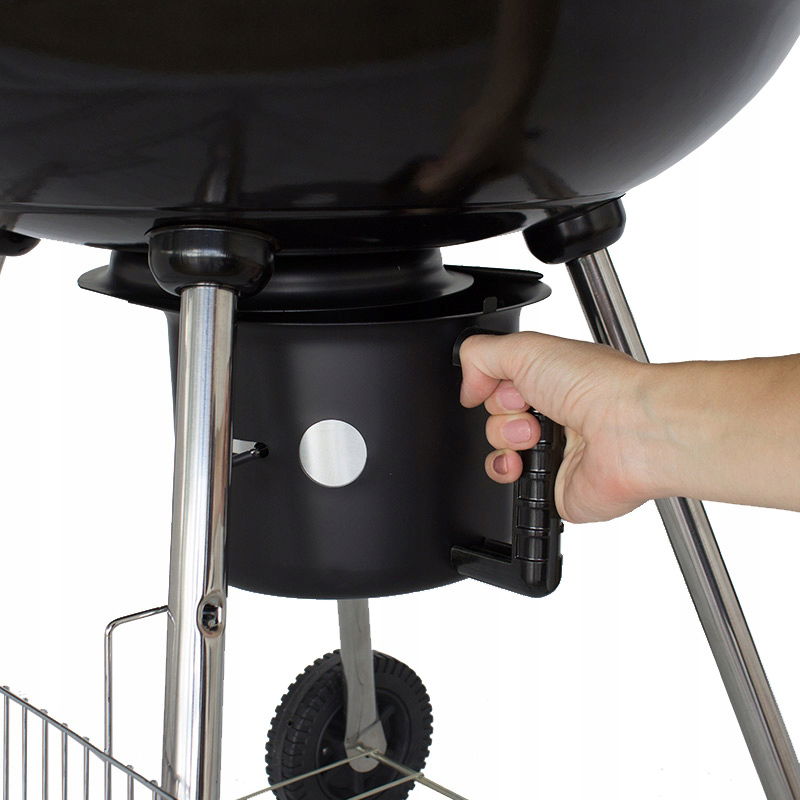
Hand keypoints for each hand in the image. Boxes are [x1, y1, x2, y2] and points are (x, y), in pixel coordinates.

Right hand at [459, 332, 654, 523]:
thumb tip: (467, 385)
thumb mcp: (525, 347)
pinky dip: (510, 472)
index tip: (501, 382)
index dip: (493, 384)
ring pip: (499, 449)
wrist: (630, 430)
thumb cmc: (598, 385)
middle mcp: (557, 414)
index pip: (501, 383)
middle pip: (496, 416)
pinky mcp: (555, 486)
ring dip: (504, 440)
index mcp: (554, 378)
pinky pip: (513, 485)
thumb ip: (481, 355)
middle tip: (527, 407)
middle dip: (501, 412)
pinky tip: (526, 461)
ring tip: (532, 435)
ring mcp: (556, 451)